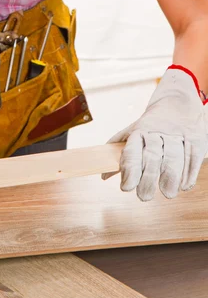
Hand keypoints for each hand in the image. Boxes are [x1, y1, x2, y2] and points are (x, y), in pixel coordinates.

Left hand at [102, 66, 207, 200]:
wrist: (176, 101)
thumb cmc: (150, 125)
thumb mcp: (133, 134)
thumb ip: (120, 156)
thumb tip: (103, 177)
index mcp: (139, 132)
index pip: (133, 152)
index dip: (129, 170)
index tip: (126, 188)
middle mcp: (157, 133)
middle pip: (152, 156)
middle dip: (148, 177)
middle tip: (143, 196)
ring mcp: (177, 135)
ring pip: (173, 156)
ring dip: (170, 176)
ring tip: (168, 194)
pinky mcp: (195, 138)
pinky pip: (192, 156)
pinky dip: (188, 172)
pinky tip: (183, 185)